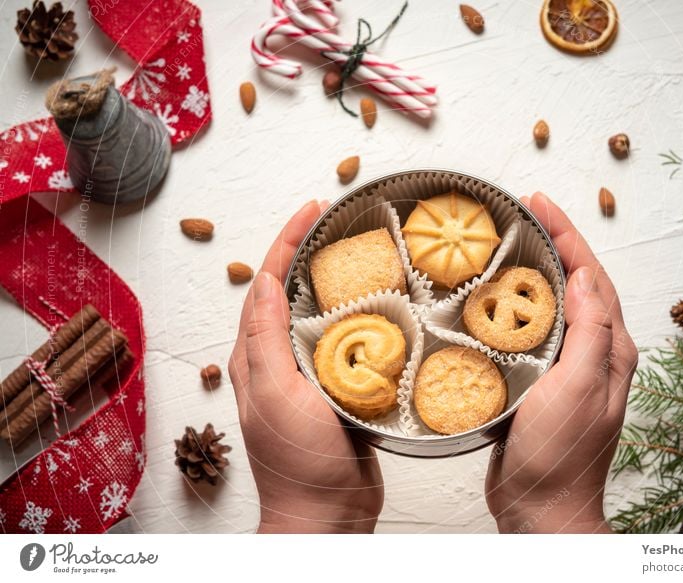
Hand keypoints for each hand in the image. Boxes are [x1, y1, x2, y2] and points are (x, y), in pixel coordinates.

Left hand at [229, 200, 382, 532]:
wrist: (326, 513)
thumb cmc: (298, 461)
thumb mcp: (275, 395)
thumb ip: (266, 340)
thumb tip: (262, 280)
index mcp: (254, 357)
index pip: (266, 284)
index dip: (286, 242)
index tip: (312, 210)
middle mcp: (275, 362)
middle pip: (288, 292)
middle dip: (307, 253)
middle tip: (336, 223)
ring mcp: (306, 376)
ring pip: (316, 315)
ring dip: (332, 281)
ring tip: (357, 253)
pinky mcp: (335, 390)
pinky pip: (342, 343)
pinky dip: (355, 317)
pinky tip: (376, 308)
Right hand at [485, 192, 637, 532]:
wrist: (540, 506)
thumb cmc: (561, 453)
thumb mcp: (581, 388)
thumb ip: (590, 333)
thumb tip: (584, 277)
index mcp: (610, 350)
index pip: (592, 277)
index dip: (568, 235)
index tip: (540, 203)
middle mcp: (593, 354)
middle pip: (575, 283)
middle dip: (554, 243)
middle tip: (523, 213)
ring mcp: (566, 368)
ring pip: (552, 304)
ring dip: (534, 270)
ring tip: (508, 243)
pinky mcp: (539, 381)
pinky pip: (531, 331)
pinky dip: (515, 306)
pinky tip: (494, 300)